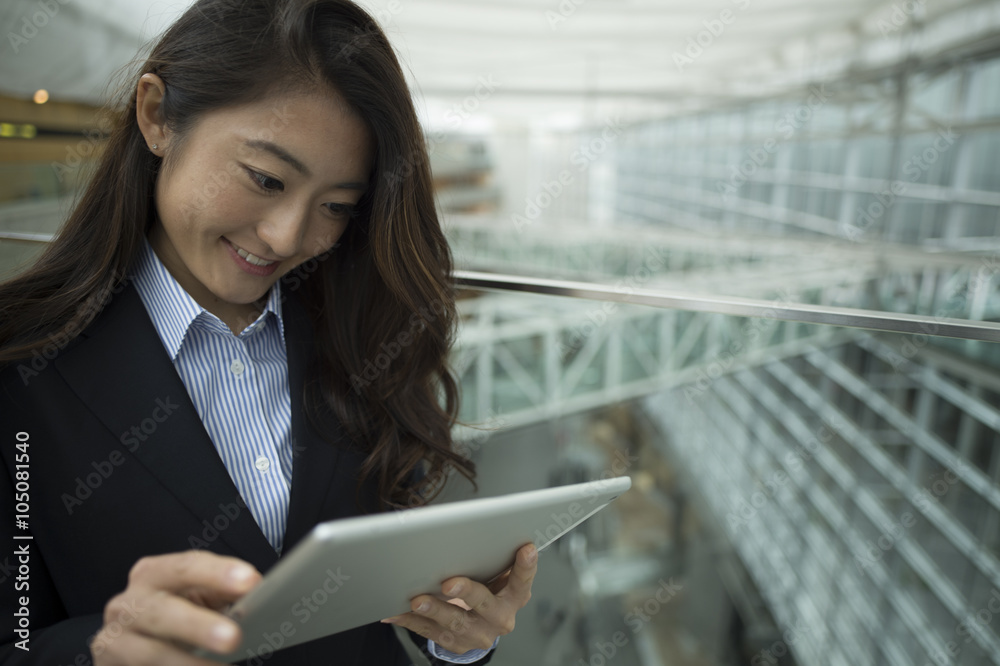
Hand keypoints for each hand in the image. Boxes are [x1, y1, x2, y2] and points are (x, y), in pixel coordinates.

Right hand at [91, 551, 261, 664]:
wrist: (134, 648)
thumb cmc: (176, 618)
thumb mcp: (197, 599)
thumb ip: (223, 594)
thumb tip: (258, 595)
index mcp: (153, 574)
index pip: (185, 567)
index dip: (218, 573)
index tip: (251, 582)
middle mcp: (127, 603)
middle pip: (162, 611)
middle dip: (198, 625)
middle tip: (234, 638)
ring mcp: (115, 639)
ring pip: (150, 652)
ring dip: (188, 664)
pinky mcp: (111, 665)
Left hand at [381, 543, 537, 653]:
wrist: (483, 624)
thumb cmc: (490, 589)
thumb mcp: (499, 574)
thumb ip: (494, 556)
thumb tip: (473, 527)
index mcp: (514, 597)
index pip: (523, 581)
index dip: (525, 566)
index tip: (525, 549)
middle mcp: (500, 618)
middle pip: (484, 604)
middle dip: (466, 592)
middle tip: (448, 583)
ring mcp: (478, 634)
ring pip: (454, 623)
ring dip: (433, 610)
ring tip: (416, 600)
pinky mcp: (457, 644)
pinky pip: (431, 633)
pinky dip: (412, 621)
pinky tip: (397, 612)